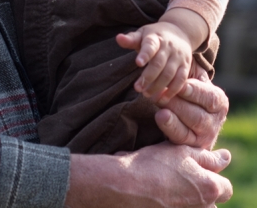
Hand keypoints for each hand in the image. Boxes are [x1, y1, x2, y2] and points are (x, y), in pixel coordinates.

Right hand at [65, 142, 231, 207]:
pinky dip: (174, 204)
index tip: (196, 169)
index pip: (225, 188)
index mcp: (210, 188)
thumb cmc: (154, 165)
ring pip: (195, 207)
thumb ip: (208, 156)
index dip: (213, 176)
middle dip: (200, 190)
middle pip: (211, 201)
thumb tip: (226, 157)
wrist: (126, 186)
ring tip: (167, 186)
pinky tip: (160, 195)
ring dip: (187, 199)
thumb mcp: (181, 151)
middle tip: (178, 177)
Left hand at [116, 20, 191, 100]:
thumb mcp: (142, 34)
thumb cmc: (155, 36)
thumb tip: (118, 38)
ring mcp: (178, 57)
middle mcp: (168, 47)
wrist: (180, 32)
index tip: (138, 63)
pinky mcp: (186, 67)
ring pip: (169, 74)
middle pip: (159, 63)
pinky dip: (173, 91)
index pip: (150, 45)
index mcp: (156, 37)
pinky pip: (181, 80)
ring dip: (158, 86)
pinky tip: (163, 99)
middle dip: (148, 77)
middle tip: (138, 88)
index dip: (145, 54)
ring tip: (146, 94)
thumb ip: (130, 39)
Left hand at [155, 73, 228, 148]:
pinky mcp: (192, 146)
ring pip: (189, 128)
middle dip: (177, 103)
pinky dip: (169, 127)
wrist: (184, 107)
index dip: (194, 91)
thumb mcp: (190, 75)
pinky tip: (160, 116)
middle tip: (158, 93)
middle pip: (197, 115)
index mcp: (219, 101)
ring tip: (157, 102)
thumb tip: (172, 62)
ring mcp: (205, 136)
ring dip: (171, 114)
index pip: (209, 97)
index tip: (180, 85)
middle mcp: (216, 121)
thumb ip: (185, 70)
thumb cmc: (186, 86)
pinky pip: (181, 138)